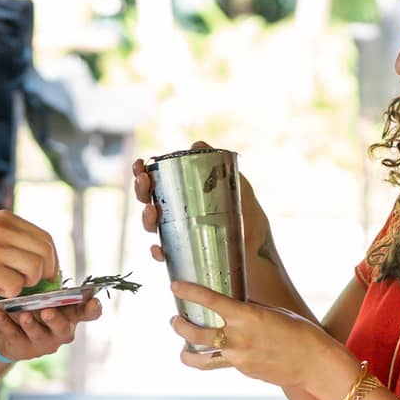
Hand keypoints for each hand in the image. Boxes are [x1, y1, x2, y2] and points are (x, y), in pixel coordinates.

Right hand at [0, 211, 59, 297]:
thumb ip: (9, 240)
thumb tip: (40, 260)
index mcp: (4, 219)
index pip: (44, 238)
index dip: (52, 260)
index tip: (47, 275)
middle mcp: (0, 229)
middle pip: (45, 252)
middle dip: (46, 274)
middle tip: (33, 286)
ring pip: (34, 268)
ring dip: (28, 283)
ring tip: (10, 285)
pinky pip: (16, 284)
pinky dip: (12, 292)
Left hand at [0, 298, 102, 360]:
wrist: (10, 332)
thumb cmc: (34, 308)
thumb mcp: (44, 297)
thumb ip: (49, 289)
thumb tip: (41, 268)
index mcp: (70, 316)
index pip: (88, 314)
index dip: (93, 310)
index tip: (93, 301)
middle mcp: (60, 332)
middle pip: (62, 328)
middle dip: (55, 320)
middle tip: (47, 311)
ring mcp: (42, 344)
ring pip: (38, 335)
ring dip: (30, 324)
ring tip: (22, 314)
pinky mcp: (23, 350)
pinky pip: (13, 336)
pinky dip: (5, 324)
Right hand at [133, 143, 265, 265]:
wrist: (260, 246)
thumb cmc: (247, 214)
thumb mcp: (236, 184)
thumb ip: (218, 164)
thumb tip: (197, 143)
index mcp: (183, 196)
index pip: (157, 182)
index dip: (142, 173)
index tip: (139, 165)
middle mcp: (176, 215)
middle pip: (148, 202)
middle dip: (141, 191)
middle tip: (144, 181)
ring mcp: (178, 236)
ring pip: (152, 227)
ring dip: (146, 219)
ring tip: (151, 211)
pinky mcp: (184, 256)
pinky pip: (165, 256)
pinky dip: (158, 253)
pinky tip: (158, 249)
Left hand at [169, 280, 339, 387]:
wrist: (316, 364)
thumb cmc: (300, 332)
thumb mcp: (273, 312)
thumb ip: (248, 310)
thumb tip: (230, 307)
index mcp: (247, 316)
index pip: (210, 301)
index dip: (189, 291)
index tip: (174, 286)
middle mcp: (238, 338)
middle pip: (194, 334)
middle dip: (179, 325)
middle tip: (175, 319)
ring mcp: (239, 359)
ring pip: (201, 359)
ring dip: (186, 351)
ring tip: (182, 346)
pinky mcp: (244, 371)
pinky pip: (225, 363)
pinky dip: (222, 355)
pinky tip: (228, 350)